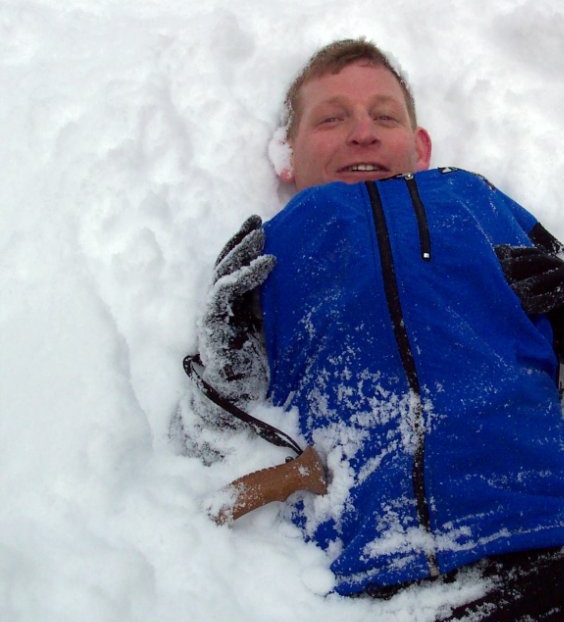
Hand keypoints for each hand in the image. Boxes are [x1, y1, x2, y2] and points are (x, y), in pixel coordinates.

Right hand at [197, 215, 274, 406]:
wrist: (233, 401)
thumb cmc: (252, 370)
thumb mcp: (265, 330)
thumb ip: (268, 307)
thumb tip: (293, 282)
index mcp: (228, 306)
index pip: (231, 267)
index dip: (242, 244)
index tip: (259, 224)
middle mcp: (218, 307)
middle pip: (225, 263)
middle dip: (241, 240)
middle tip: (258, 220)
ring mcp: (213, 314)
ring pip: (224, 272)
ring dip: (243, 251)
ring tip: (262, 236)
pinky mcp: (213, 325)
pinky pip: (227, 292)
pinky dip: (246, 275)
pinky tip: (266, 263)